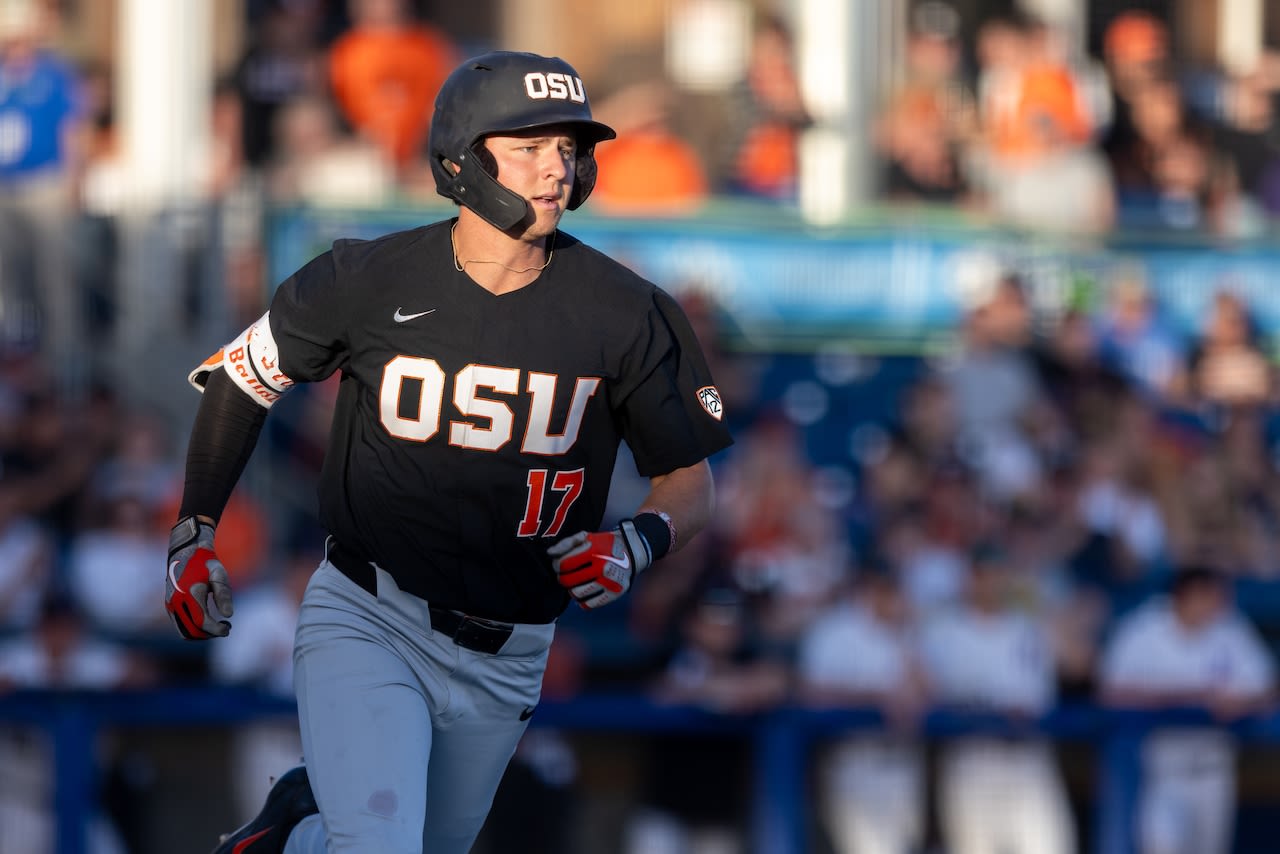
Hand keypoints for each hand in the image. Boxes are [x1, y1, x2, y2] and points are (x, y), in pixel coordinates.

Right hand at [164, 517, 233, 638]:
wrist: (185, 551)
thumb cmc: (206, 563)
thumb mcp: (219, 575)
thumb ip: (224, 595)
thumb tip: (229, 616)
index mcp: (189, 594)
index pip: (202, 622)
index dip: (216, 630)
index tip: (228, 628)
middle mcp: (176, 602)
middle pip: (192, 631)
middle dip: (210, 634)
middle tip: (226, 628)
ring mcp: (170, 605)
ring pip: (184, 632)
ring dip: (201, 634)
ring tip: (218, 626)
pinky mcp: (169, 606)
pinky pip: (180, 625)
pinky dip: (193, 628)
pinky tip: (207, 621)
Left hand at [548, 519, 650, 608]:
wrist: (632, 552)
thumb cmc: (604, 544)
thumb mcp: (587, 537)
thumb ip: (567, 543)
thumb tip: (550, 553)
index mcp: (595, 551)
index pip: (564, 564)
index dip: (557, 565)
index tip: (560, 565)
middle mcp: (603, 567)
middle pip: (567, 580)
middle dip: (562, 578)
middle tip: (566, 575)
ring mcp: (609, 582)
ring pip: (577, 594)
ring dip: (572, 590)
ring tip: (575, 584)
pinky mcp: (614, 594)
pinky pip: (589, 604)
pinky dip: (582, 600)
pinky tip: (585, 592)